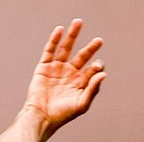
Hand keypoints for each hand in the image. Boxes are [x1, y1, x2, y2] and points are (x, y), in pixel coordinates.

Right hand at [23, 19, 106, 140]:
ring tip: (78, 22)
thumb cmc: (61, 115)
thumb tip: (103, 73)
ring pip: (66, 48)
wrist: (40, 118)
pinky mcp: (44, 68)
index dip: (97, 66)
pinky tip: (60, 30)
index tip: (95, 67)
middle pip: (82, 55)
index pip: (92, 69)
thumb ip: (93, 89)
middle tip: (99, 41)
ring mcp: (56, 69)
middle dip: (91, 47)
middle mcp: (69, 74)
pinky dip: (54, 40)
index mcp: (80, 82)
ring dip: (72, 35)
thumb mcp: (81, 104)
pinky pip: (49, 51)